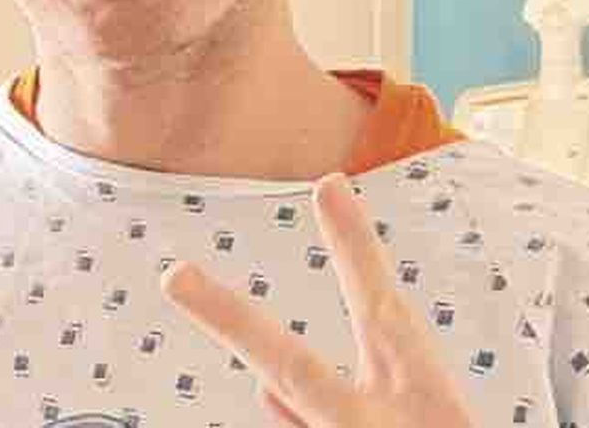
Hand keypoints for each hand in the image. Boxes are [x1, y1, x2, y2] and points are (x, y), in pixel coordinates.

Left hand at [159, 171, 476, 426]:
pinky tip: (299, 409)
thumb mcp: (416, 419)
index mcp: (415, 393)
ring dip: (305, 414)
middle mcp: (366, 422)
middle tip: (172, 276)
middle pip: (288, 363)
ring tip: (359, 407)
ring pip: (286, 411)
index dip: (353, 243)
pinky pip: (292, 423)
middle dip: (228, 319)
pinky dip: (298, 420)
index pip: (379, 302)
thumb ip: (329, 409)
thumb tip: (258, 397)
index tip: (328, 183)